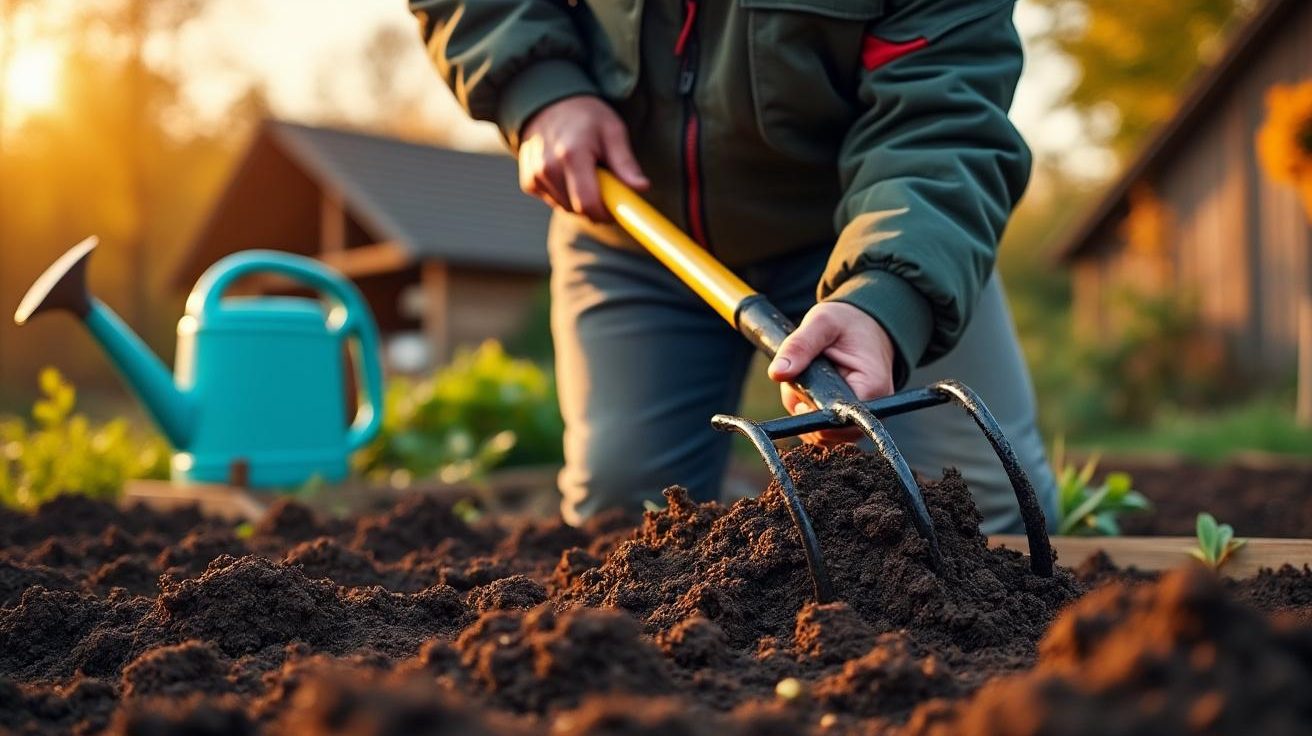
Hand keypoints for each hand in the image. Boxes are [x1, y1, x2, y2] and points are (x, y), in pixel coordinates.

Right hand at [518, 96, 648, 221]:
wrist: (548, 104)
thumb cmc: (586, 117)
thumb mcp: (612, 131)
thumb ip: (625, 162)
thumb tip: (642, 187)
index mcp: (571, 154)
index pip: (588, 204)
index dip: (606, 213)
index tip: (617, 208)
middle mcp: (547, 167)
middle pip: (578, 210)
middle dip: (596, 205)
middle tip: (605, 182)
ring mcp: (534, 176)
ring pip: (566, 208)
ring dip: (580, 199)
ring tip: (585, 171)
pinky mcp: (528, 183)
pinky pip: (553, 202)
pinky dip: (565, 194)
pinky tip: (567, 173)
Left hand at [766, 302, 896, 445]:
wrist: (864, 325)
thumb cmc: (847, 323)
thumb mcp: (821, 323)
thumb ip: (799, 346)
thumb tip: (777, 373)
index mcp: (872, 387)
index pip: (840, 421)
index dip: (812, 414)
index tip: (800, 393)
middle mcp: (873, 409)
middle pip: (828, 432)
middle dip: (804, 409)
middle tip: (802, 379)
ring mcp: (861, 417)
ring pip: (821, 433)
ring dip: (804, 410)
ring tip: (808, 379)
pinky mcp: (850, 419)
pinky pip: (822, 429)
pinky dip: (808, 412)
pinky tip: (810, 390)